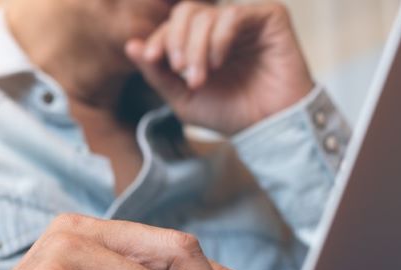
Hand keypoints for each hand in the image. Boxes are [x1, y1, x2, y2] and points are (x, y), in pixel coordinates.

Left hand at [125, 2, 313, 135]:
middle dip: (177, 41)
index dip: (159, 38)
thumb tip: (130, 46)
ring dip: (197, 46)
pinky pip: (234, 14)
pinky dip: (219, 38)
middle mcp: (224, 26)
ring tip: (200, 77)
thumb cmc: (230, 115)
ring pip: (207, 13)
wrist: (268, 127)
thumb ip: (157, 74)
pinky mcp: (270, 17)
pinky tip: (218, 62)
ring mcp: (247, 20)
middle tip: (180, 71)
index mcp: (204, 41)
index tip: (151, 59)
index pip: (174, 24)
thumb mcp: (184, 99)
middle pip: (186, 12)